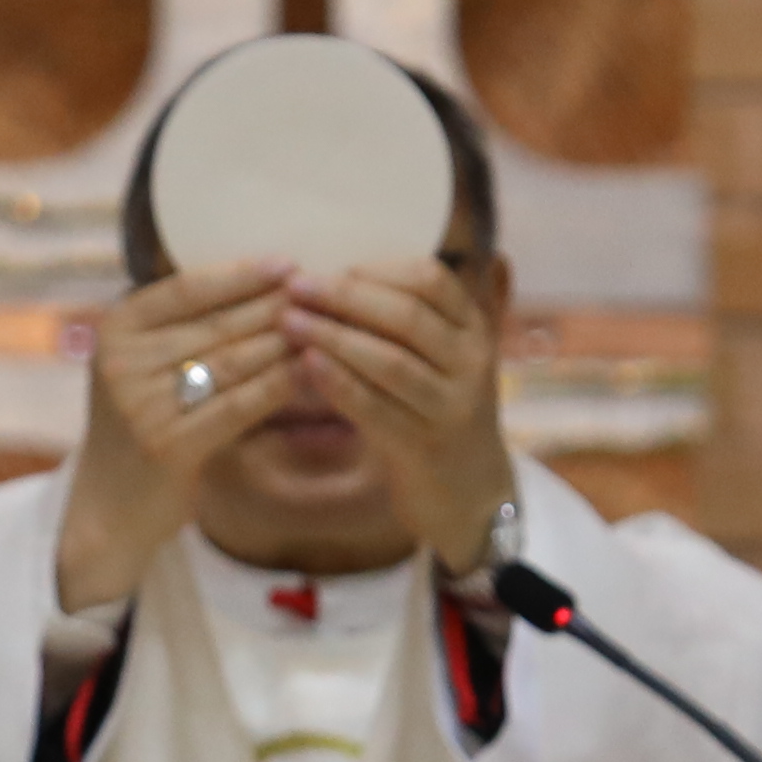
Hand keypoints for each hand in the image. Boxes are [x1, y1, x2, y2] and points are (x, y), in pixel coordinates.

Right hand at [52, 260, 310, 611]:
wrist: (109, 508)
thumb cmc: (141, 427)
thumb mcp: (144, 367)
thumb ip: (182, 328)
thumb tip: (260, 283)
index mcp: (115, 328)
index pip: (187, 289)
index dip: (241, 275)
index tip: (289, 264)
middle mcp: (122, 361)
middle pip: (215, 324)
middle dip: (274, 308)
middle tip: (323, 295)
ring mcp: (141, 404)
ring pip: (231, 361)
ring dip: (285, 343)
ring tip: (327, 328)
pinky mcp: (167, 444)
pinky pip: (237, 406)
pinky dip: (278, 387)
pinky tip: (311, 373)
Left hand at [281, 254, 515, 577]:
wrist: (470, 491)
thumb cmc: (438, 410)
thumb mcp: (439, 358)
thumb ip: (406, 320)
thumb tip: (336, 277)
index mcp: (473, 329)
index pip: (431, 280)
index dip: (376, 271)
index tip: (329, 269)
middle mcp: (470, 363)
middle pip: (407, 317)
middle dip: (345, 298)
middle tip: (295, 287)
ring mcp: (452, 407)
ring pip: (391, 362)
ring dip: (334, 338)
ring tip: (289, 322)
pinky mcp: (425, 447)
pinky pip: (377, 409)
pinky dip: (339, 384)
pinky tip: (305, 366)